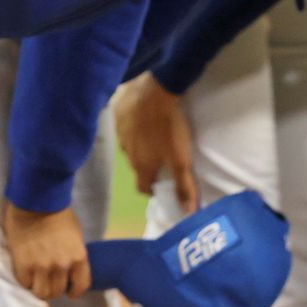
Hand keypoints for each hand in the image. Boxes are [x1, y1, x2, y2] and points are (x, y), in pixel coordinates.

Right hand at [3, 201, 90, 300]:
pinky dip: (25, 280)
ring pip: (41, 293)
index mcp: (78, 257)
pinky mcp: (23, 264)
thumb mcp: (75, 235)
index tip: (69, 289)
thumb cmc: (57, 212)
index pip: (81, 287)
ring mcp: (42, 266)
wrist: (35, 200)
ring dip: (39, 287)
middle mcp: (62, 266)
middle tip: (48, 279)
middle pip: (58, 292)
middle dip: (54, 287)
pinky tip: (25, 270)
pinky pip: (25, 283)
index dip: (74, 290)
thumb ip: (74, 254)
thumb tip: (70, 269)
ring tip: (36, 278)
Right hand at [115, 74, 197, 211]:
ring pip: (130, 146)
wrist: (154, 93)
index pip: (142, 187)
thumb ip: (185, 186)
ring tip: (154, 133)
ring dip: (140, 144)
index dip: (152, 189)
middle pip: (137, 166)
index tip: (161, 183)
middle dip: (148, 165)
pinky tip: (144, 117)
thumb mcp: (182, 158)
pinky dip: (133, 126)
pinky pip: (124, 126)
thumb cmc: (169, 128)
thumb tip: (188, 212)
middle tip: (162, 156)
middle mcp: (127, 154)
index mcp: (141, 166)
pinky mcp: (118, 115)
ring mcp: (120, 134)